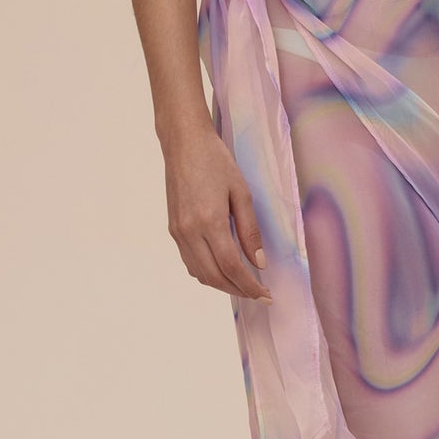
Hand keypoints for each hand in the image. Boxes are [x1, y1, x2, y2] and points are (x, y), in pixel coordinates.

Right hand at [164, 126, 272, 303]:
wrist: (183, 143)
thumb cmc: (215, 161)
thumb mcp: (241, 192)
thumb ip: (250, 230)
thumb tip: (259, 262)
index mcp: (209, 221)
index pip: (232, 267)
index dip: (250, 285)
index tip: (266, 294)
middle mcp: (189, 232)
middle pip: (214, 276)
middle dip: (238, 290)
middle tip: (259, 294)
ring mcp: (178, 232)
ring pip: (200, 273)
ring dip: (222, 284)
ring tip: (243, 284)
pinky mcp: (173, 229)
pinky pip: (189, 261)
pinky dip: (206, 272)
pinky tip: (222, 269)